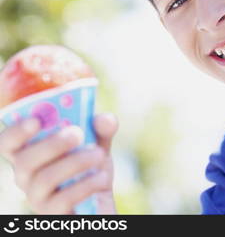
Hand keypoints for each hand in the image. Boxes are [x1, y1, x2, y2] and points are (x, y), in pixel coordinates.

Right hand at [0, 113, 118, 213]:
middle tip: (78, 133)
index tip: (36, 120)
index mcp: (29, 153)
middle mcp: (26, 177)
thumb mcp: (97, 143)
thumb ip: (101, 129)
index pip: (8, 143)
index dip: (17, 132)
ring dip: (75, 162)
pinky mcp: (54, 213)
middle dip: (52, 144)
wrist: (101, 199)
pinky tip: (102, 177)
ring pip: (45, 179)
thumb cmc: (90, 167)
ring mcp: (37, 198)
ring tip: (100, 154)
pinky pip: (64, 199)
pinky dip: (87, 184)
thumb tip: (106, 120)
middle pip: (25, 161)